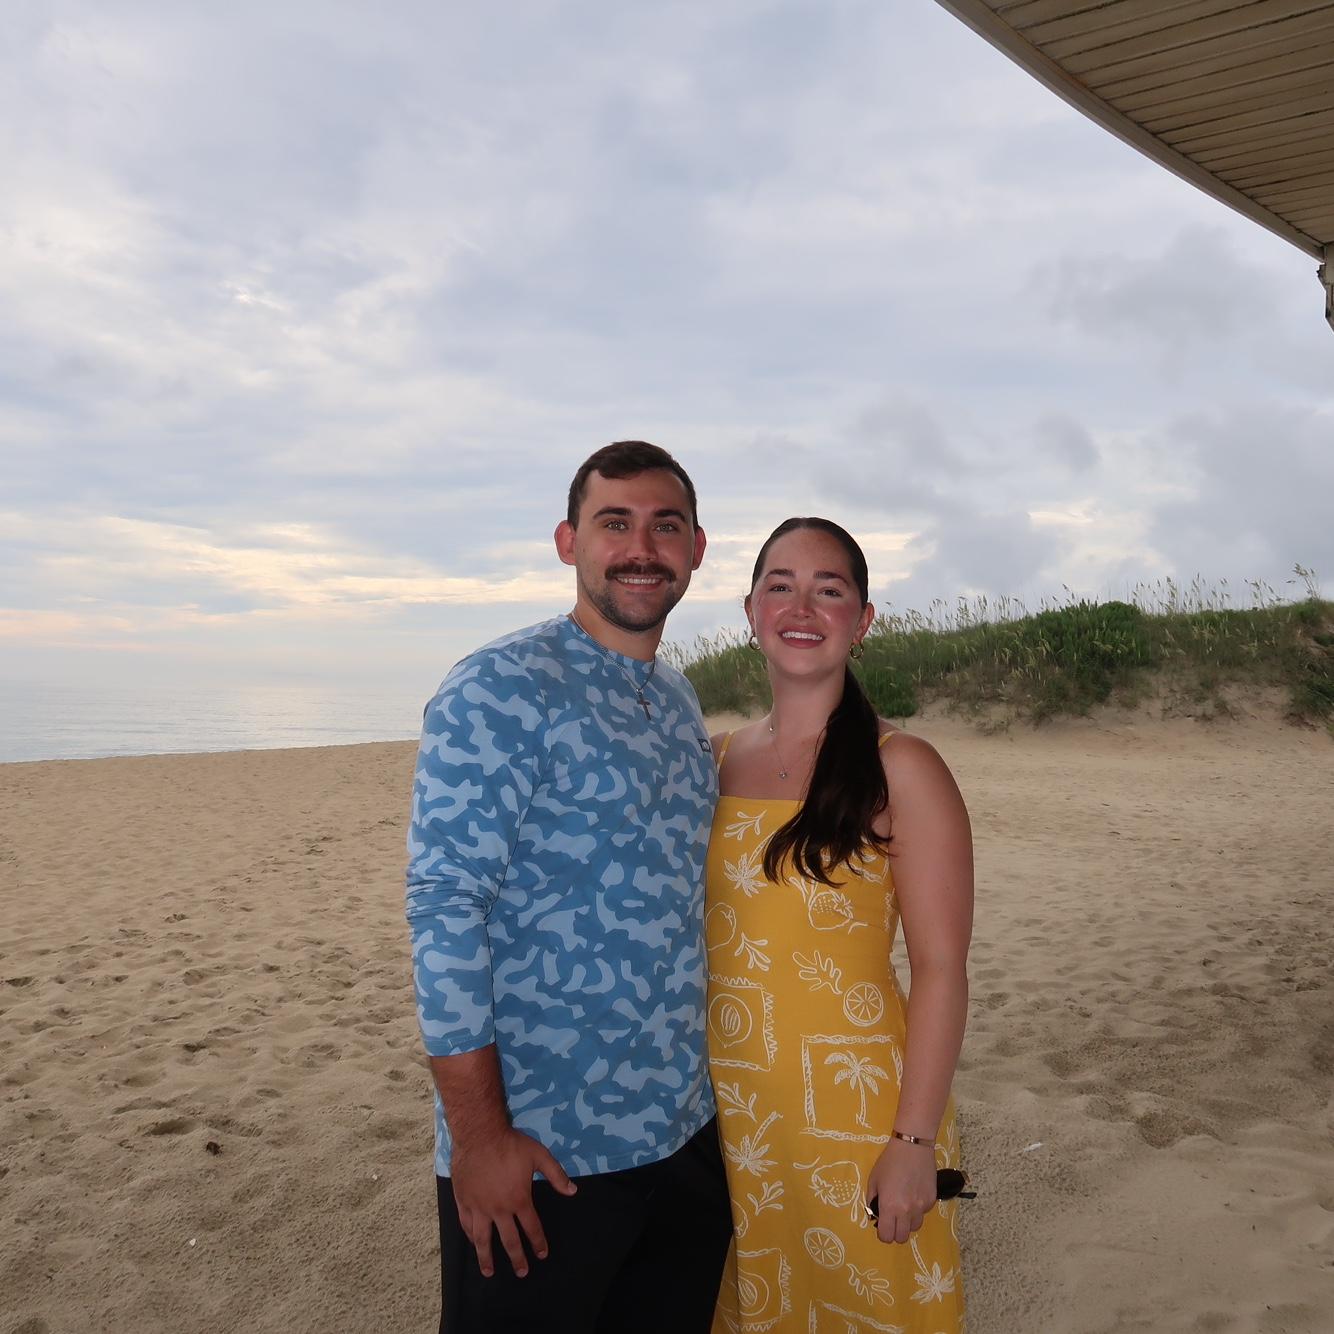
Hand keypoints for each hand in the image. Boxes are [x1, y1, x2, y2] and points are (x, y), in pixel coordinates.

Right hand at [450, 1127, 575, 1277]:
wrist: (480, 1134)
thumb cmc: (511, 1144)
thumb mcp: (539, 1155)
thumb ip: (556, 1175)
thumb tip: (573, 1191)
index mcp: (519, 1200)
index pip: (531, 1227)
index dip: (538, 1242)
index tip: (542, 1254)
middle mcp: (499, 1209)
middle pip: (509, 1240)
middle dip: (517, 1258)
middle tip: (522, 1272)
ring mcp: (479, 1207)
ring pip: (482, 1239)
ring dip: (486, 1257)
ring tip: (489, 1272)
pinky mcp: (463, 1201)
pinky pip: (466, 1224)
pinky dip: (470, 1236)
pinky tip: (474, 1243)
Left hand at [865, 1138, 936, 1244]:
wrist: (913, 1147)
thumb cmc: (889, 1161)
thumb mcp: (874, 1179)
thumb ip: (873, 1200)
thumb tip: (876, 1215)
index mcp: (889, 1206)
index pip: (887, 1236)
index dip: (883, 1234)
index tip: (882, 1226)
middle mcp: (906, 1211)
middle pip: (902, 1238)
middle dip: (896, 1232)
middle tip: (893, 1220)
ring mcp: (921, 1207)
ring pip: (914, 1227)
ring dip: (908, 1222)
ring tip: (904, 1205)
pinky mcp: (932, 1201)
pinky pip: (923, 1214)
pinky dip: (918, 1209)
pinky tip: (914, 1193)